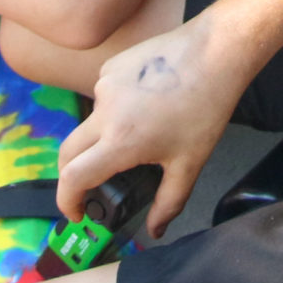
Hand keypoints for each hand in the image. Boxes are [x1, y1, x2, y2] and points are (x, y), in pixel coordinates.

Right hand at [54, 13, 249, 235]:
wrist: (215, 52)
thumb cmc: (206, 109)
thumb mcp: (190, 164)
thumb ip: (169, 203)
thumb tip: (155, 230)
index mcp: (120, 141)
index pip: (72, 178)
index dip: (67, 202)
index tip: (77, 213)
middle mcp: (104, 112)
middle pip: (68, 152)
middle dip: (72, 176)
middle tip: (90, 189)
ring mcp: (105, 84)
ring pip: (90, 122)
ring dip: (101, 138)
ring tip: (140, 136)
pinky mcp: (111, 66)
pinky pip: (103, 95)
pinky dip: (114, 109)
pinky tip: (143, 107)